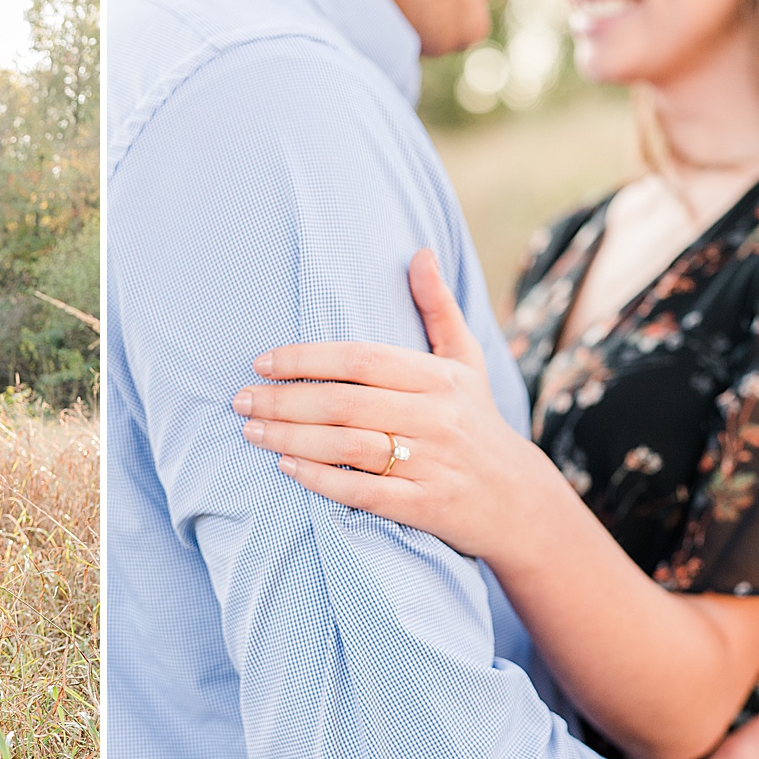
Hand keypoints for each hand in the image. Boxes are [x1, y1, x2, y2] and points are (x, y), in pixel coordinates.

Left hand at [233, 248, 555, 560]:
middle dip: (284, 400)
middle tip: (241, 400)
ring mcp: (431, 463)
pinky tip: (287, 470)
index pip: (362, 359)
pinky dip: (322, 481)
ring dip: (291, 439)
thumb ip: (437, 308)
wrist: (518, 500)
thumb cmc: (477, 421)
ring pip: (348, 446)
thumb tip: (419, 253)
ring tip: (251, 432)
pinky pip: (365, 493)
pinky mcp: (426, 505)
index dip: (308, 358)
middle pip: (345, 403)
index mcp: (439, 377)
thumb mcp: (466, 361)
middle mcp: (436, 417)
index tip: (262, 361)